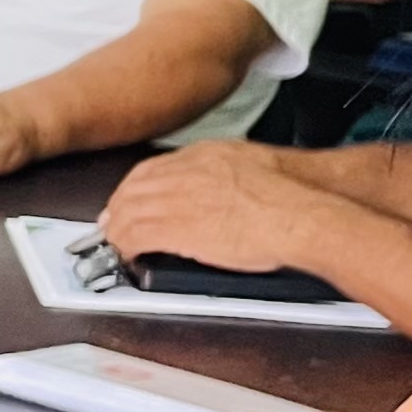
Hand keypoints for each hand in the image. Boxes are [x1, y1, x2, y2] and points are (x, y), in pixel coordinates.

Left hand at [98, 142, 328, 272]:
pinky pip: (137, 235)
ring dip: (118, 231)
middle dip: (118, 208)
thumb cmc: (290, 195)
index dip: (134, 188)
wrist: (301, 213)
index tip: (127, 200)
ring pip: (129, 212)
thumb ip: (224, 175)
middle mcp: (185, 172)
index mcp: (204, 156)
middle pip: (134, 188)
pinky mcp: (177, 227)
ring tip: (117, 245)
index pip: (152, 169)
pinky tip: (128, 255)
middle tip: (111, 225)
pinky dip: (127, 246)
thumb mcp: (251, 166)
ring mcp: (179, 198)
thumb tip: (219, 191)